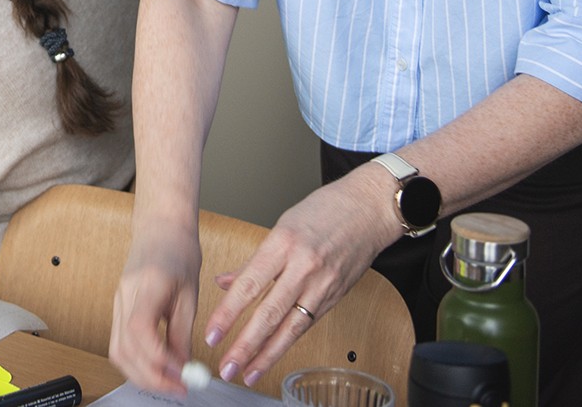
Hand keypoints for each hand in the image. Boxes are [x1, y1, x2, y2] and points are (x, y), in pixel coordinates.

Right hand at [109, 214, 201, 392]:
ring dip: (141, 374)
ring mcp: (117, 302)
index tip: (181, 374)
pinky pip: (120, 343)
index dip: (159, 359)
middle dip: (150, 377)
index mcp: (147, 285)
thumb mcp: (190, 293)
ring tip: (169, 382)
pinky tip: (156, 367)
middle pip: (124, 349)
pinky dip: (136, 362)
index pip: (140, 330)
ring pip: (117, 351)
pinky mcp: (118, 308)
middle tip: (178, 388)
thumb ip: (183, 332)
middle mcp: (125, 295)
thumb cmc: (178, 251)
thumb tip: (183, 367)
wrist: (160, 227)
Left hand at [203, 169, 393, 386]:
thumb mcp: (282, 226)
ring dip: (268, 354)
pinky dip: (289, 341)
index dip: (228, 313)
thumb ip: (254, 261)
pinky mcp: (335, 296)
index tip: (212, 334)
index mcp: (284, 242)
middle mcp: (304, 266)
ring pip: (291, 327)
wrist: (369, 209)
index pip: (249, 284)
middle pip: (270, 313)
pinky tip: (274, 355)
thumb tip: (224, 283)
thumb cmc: (325, 210)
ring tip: (249, 372)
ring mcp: (323, 283)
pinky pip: (307, 323)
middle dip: (246, 345)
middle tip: (227, 366)